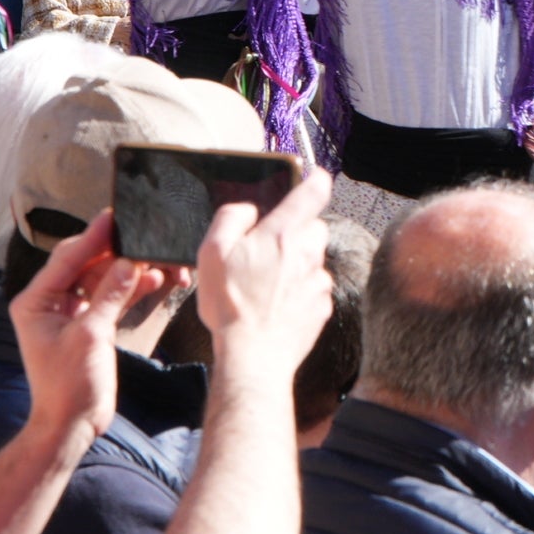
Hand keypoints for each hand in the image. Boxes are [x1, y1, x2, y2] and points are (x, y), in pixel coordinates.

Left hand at [9, 211, 182, 453]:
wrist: (71, 425)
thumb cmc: (68, 386)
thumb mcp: (90, 336)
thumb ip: (110, 295)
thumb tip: (130, 262)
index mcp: (35, 301)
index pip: (67, 259)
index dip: (93, 238)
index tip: (115, 217)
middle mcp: (50, 303)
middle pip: (85, 264)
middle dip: (115, 253)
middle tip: (141, 236)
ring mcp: (70, 313)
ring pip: (101, 279)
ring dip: (127, 272)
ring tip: (154, 263)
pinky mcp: (90, 325)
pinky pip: (110, 297)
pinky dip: (129, 290)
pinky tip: (152, 280)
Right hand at [194, 167, 334, 382]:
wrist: (253, 356)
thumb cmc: (230, 304)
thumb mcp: (212, 252)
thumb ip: (231, 218)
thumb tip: (249, 210)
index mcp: (281, 234)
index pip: (312, 193)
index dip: (316, 180)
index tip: (317, 177)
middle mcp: (307, 253)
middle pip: (315, 227)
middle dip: (298, 231)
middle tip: (270, 249)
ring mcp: (318, 281)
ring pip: (315, 260)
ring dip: (299, 264)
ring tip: (268, 285)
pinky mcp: (322, 307)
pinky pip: (315, 288)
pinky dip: (301, 291)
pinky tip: (278, 306)